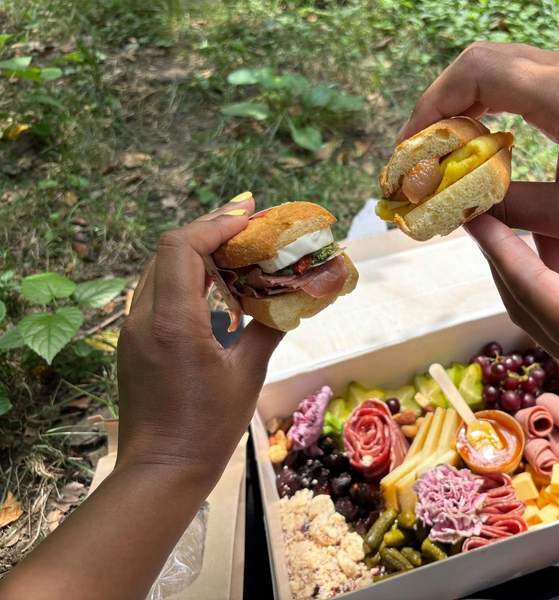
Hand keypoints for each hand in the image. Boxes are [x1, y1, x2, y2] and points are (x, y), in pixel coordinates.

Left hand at [117, 195, 281, 482]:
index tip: (251, 218)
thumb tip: (292, 299)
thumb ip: (267, 328)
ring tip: (239, 254)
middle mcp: (144, 318)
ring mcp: (134, 331)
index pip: (182, 247)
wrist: (161, 471)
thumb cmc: (208, 427)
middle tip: (251, 227)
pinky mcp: (134, 344)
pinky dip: (188, 282)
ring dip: (199, 256)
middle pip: (170, 252)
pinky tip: (218, 294)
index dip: (215, 224)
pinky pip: (159, 296)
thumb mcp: (247, 375)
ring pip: (162, 271)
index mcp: (173, 322)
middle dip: (211, 232)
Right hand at [401, 42, 558, 246]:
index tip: (412, 150)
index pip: (476, 75)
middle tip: (420, 152)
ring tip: (443, 151)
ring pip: (498, 66)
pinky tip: (484, 143)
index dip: (432, 108)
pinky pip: (521, 80)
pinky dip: (490, 104)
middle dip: (439, 104)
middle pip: (480, 61)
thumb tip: (458, 204)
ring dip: (463, 102)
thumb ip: (510, 206)